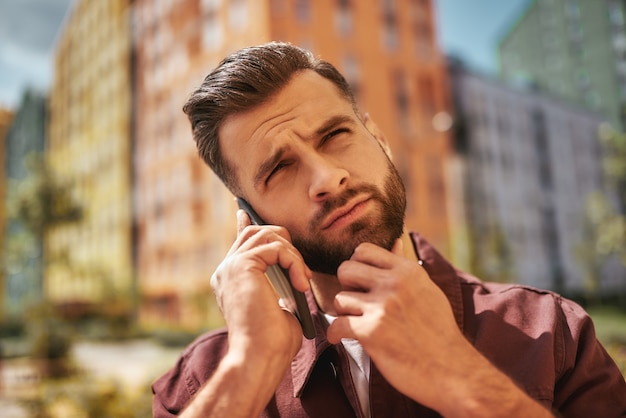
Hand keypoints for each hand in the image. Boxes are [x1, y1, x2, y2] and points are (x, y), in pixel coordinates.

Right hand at [211, 209, 311, 361]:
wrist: (260, 358)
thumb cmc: (273, 343)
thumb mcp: (280, 306)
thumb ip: (280, 284)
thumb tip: (293, 271)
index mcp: (230, 280)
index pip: (239, 243)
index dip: (245, 224)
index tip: (243, 211)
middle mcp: (225, 271)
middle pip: (254, 232)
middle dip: (284, 242)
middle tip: (301, 272)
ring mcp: (230, 267)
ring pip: (266, 235)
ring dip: (292, 254)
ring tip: (302, 281)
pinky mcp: (242, 266)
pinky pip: (275, 247)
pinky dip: (294, 262)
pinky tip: (301, 284)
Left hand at [326, 239, 473, 408]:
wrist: (452, 371)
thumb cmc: (439, 332)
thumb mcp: (427, 291)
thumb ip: (406, 268)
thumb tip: (395, 241)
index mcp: (408, 271)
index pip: (363, 249)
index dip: (356, 264)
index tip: (360, 280)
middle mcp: (394, 284)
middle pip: (345, 269)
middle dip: (346, 286)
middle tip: (356, 302)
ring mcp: (382, 307)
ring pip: (339, 298)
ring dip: (344, 313)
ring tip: (356, 323)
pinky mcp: (370, 331)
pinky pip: (336, 325)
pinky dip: (335, 334)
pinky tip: (341, 338)